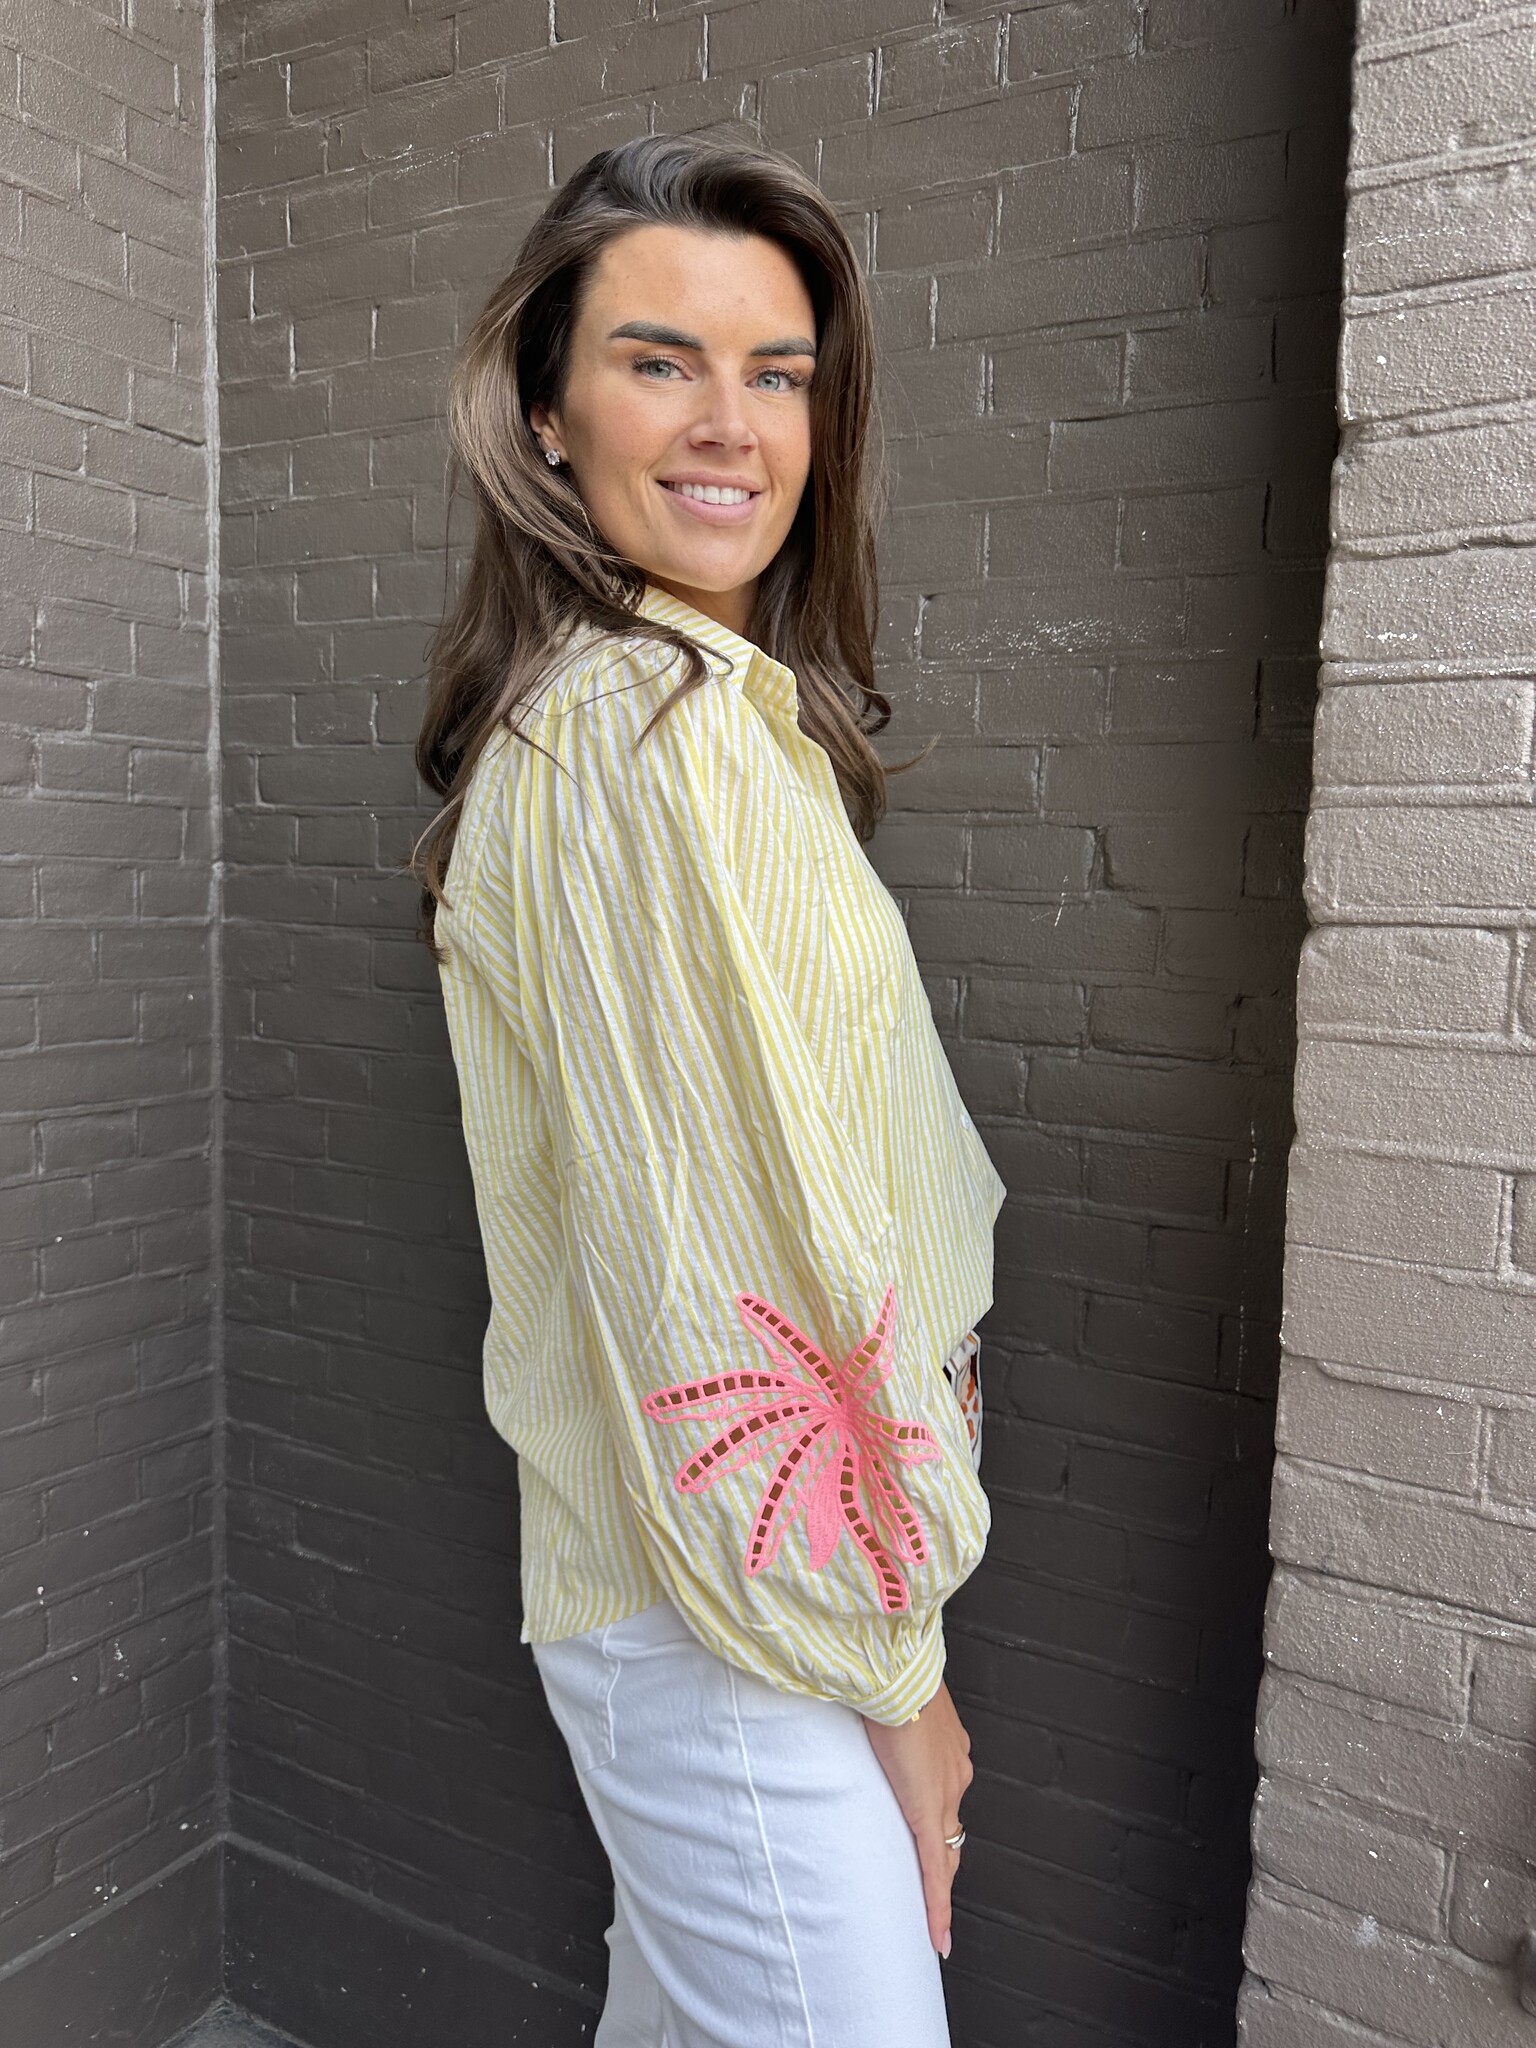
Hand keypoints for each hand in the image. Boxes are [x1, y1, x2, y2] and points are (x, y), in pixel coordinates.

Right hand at [861, 1679, 973, 1956]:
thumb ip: (877, 1714)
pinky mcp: (928, 1814)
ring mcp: (946, 1796)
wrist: (897, 1673)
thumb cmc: (887, 1674)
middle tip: (935, 1890)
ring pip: (947, 1854)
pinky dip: (938, 1907)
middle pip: (952, 1830)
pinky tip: (939, 1939)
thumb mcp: (885, 1700)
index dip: (940, 1822)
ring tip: (934, 1922)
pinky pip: (935, 1872)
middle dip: (945, 1860)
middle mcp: (955, 1773)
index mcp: (946, 1747)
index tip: (936, 1837)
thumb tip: (853, 1708)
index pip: (946, 1794)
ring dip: (940, 1884)